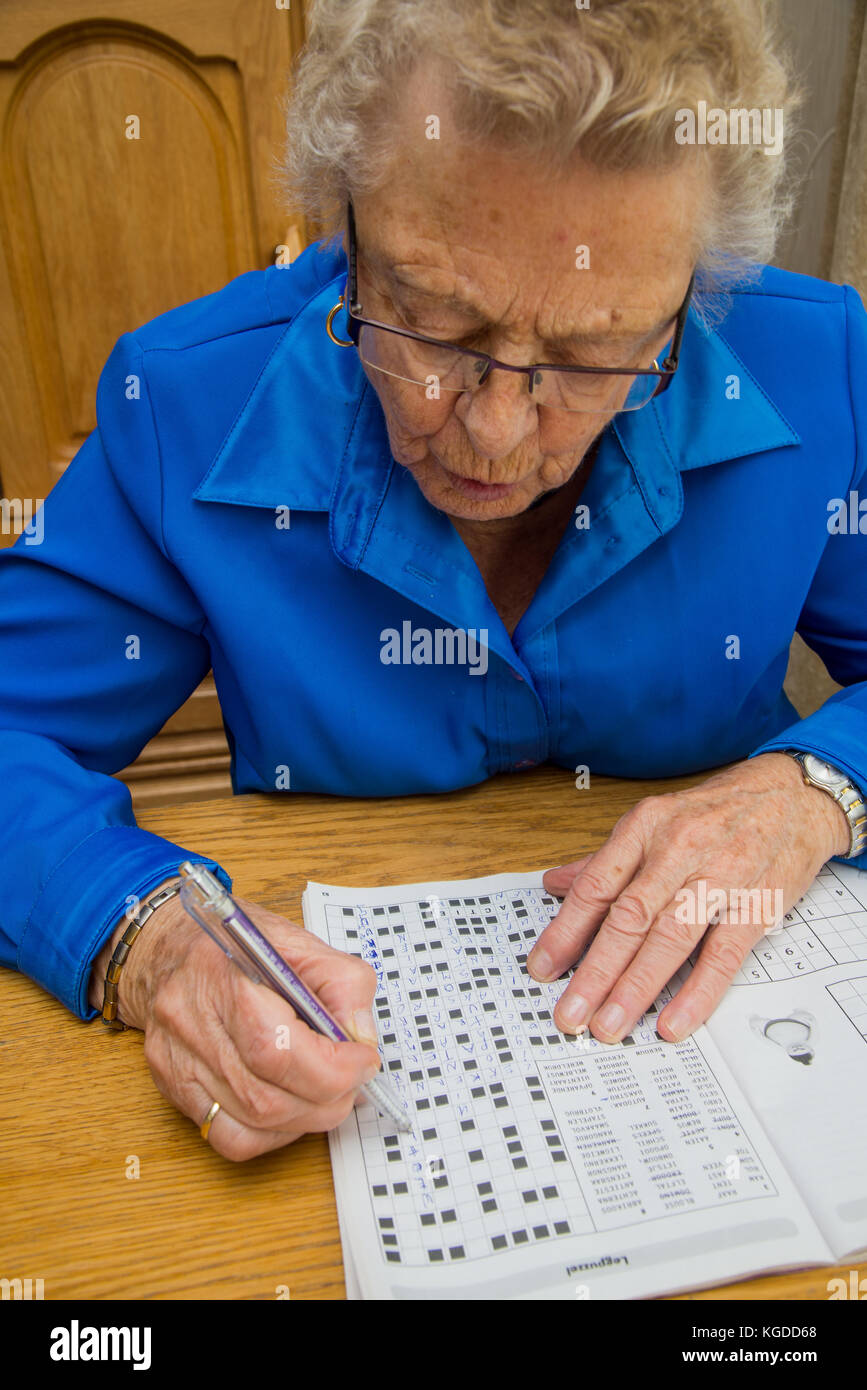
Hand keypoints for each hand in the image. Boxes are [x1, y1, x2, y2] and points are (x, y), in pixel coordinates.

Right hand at [90, 882, 380, 1159]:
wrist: (168, 949)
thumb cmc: (232, 943)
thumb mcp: (298, 941)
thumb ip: (341, 982)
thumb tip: (361, 1036)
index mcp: (223, 979)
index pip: (277, 1049)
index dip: (333, 1068)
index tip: (363, 1059)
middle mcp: (191, 1026)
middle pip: (266, 1099)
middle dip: (327, 1099)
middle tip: (353, 1079)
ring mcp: (178, 1064)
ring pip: (251, 1125)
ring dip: (306, 1118)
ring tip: (328, 1091)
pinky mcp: (175, 1089)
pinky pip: (231, 1137)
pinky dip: (272, 1133)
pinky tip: (291, 1106)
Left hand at [527, 753, 849, 1044]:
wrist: (792, 797)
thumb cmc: (718, 812)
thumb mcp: (655, 820)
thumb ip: (604, 860)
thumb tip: (555, 885)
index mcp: (645, 827)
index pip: (596, 886)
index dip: (565, 931)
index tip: (543, 969)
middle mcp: (678, 850)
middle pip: (628, 918)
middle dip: (594, 972)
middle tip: (571, 1013)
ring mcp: (719, 878)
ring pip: (670, 938)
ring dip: (636, 987)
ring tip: (610, 1025)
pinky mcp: (756, 906)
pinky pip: (722, 955)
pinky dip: (697, 992)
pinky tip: (673, 1022)